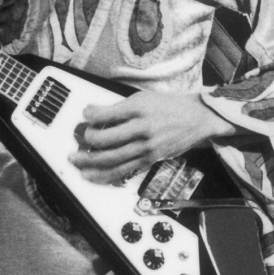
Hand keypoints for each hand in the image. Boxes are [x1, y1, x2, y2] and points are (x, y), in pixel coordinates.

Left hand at [69, 92, 235, 185]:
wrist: (197, 118)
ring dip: (90, 162)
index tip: (84, 114)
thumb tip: (94, 113)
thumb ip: (120, 107)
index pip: (108, 113)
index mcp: (140, 108)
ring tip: (76, 161)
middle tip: (78, 140)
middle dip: (88, 141)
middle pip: (107, 140)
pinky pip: (124, 170)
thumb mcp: (144, 98)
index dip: (91, 115)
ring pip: (113, 159)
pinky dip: (106, 175)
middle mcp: (143, 128)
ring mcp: (147, 147)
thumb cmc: (169, 106)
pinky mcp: (150, 159)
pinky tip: (94, 176)